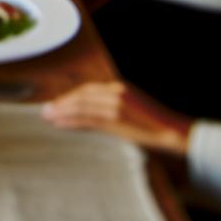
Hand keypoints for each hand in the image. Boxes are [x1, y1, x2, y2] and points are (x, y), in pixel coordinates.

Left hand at [42, 81, 193, 155]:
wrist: (174, 133)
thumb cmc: (155, 125)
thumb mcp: (132, 110)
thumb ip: (114, 108)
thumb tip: (95, 114)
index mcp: (120, 88)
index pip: (88, 89)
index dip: (70, 96)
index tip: (58, 103)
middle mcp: (116, 93)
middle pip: (81, 96)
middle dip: (62, 103)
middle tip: (46, 111)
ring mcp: (115, 106)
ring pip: (81, 107)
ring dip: (62, 112)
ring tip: (48, 117)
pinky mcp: (116, 120)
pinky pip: (88, 120)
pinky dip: (71, 121)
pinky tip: (59, 124)